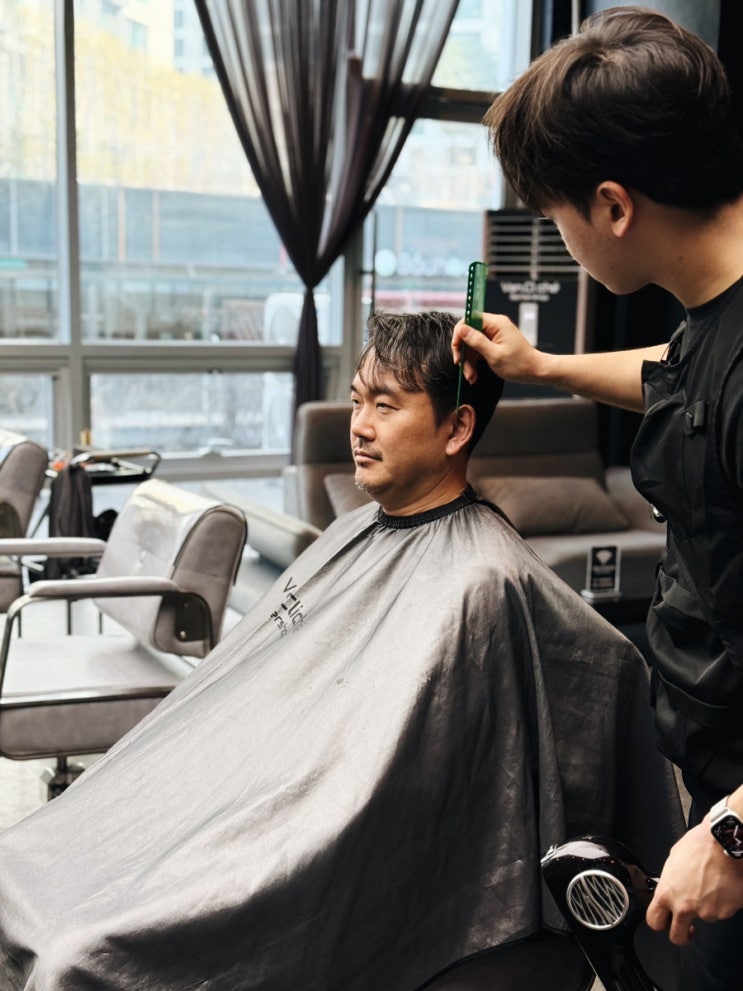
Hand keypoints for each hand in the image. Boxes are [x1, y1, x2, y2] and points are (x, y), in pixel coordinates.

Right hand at [451, 312, 545, 385]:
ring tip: (470, 376)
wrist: (535, 371)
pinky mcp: (494, 343)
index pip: (469, 319)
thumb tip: (461, 329)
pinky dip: (475, 362)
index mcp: (496, 323)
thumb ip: (477, 341)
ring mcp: (494, 334)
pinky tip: (474, 375)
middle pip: (469, 334)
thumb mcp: (494, 354)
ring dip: (468, 361)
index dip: (459, 334)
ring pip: (472, 344)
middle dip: (464, 352)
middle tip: (462, 367)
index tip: (457, 351)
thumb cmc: (519, 364)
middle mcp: (494, 326)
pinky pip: (478, 350)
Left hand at [646, 819, 742, 945]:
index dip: (660, 924)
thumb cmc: (700, 845)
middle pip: (678, 936)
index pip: (654, 921)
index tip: (667, 923)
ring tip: (712, 883)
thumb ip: (671, 879)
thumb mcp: (674, 859)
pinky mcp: (725, 911)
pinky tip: (723, 884)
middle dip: (684, 935)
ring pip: (706, 917)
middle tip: (690, 929)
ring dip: (709, 906)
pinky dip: (724, 902)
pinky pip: (723, 910)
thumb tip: (673, 884)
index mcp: (667, 892)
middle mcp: (685, 907)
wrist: (724, 841)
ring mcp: (706, 912)